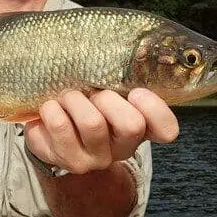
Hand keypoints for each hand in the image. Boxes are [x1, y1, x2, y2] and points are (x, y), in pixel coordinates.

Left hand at [24, 88, 178, 174]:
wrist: (49, 131)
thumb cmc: (84, 102)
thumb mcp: (106, 90)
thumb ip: (119, 79)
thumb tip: (118, 54)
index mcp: (141, 128)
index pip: (166, 129)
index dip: (154, 109)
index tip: (135, 91)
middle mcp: (123, 148)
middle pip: (131, 125)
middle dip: (106, 98)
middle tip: (91, 92)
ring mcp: (96, 159)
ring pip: (93, 123)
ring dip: (75, 99)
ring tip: (66, 97)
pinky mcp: (67, 162)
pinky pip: (60, 126)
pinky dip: (52, 108)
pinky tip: (51, 108)